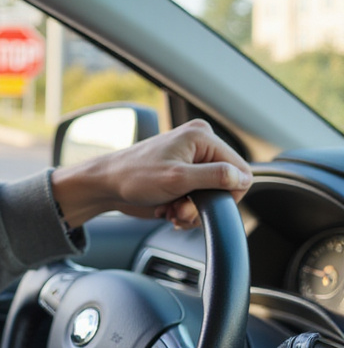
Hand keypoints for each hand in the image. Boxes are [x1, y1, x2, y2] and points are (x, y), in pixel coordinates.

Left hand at [51, 119, 252, 228]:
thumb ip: (214, 177)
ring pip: (211, 197)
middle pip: (226, 185)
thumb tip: (242, 177)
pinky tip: (168, 210)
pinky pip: (198, 199)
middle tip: (180, 208)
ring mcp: (190, 162)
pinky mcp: (181, 177)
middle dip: (204, 203)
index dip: (227, 193)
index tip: (203, 202)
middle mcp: (200, 146)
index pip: (241, 171)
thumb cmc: (133, 176)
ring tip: (171, 209)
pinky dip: (185, 209)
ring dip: (192, 210)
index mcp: (202, 137)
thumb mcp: (177, 178)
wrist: (105, 185)